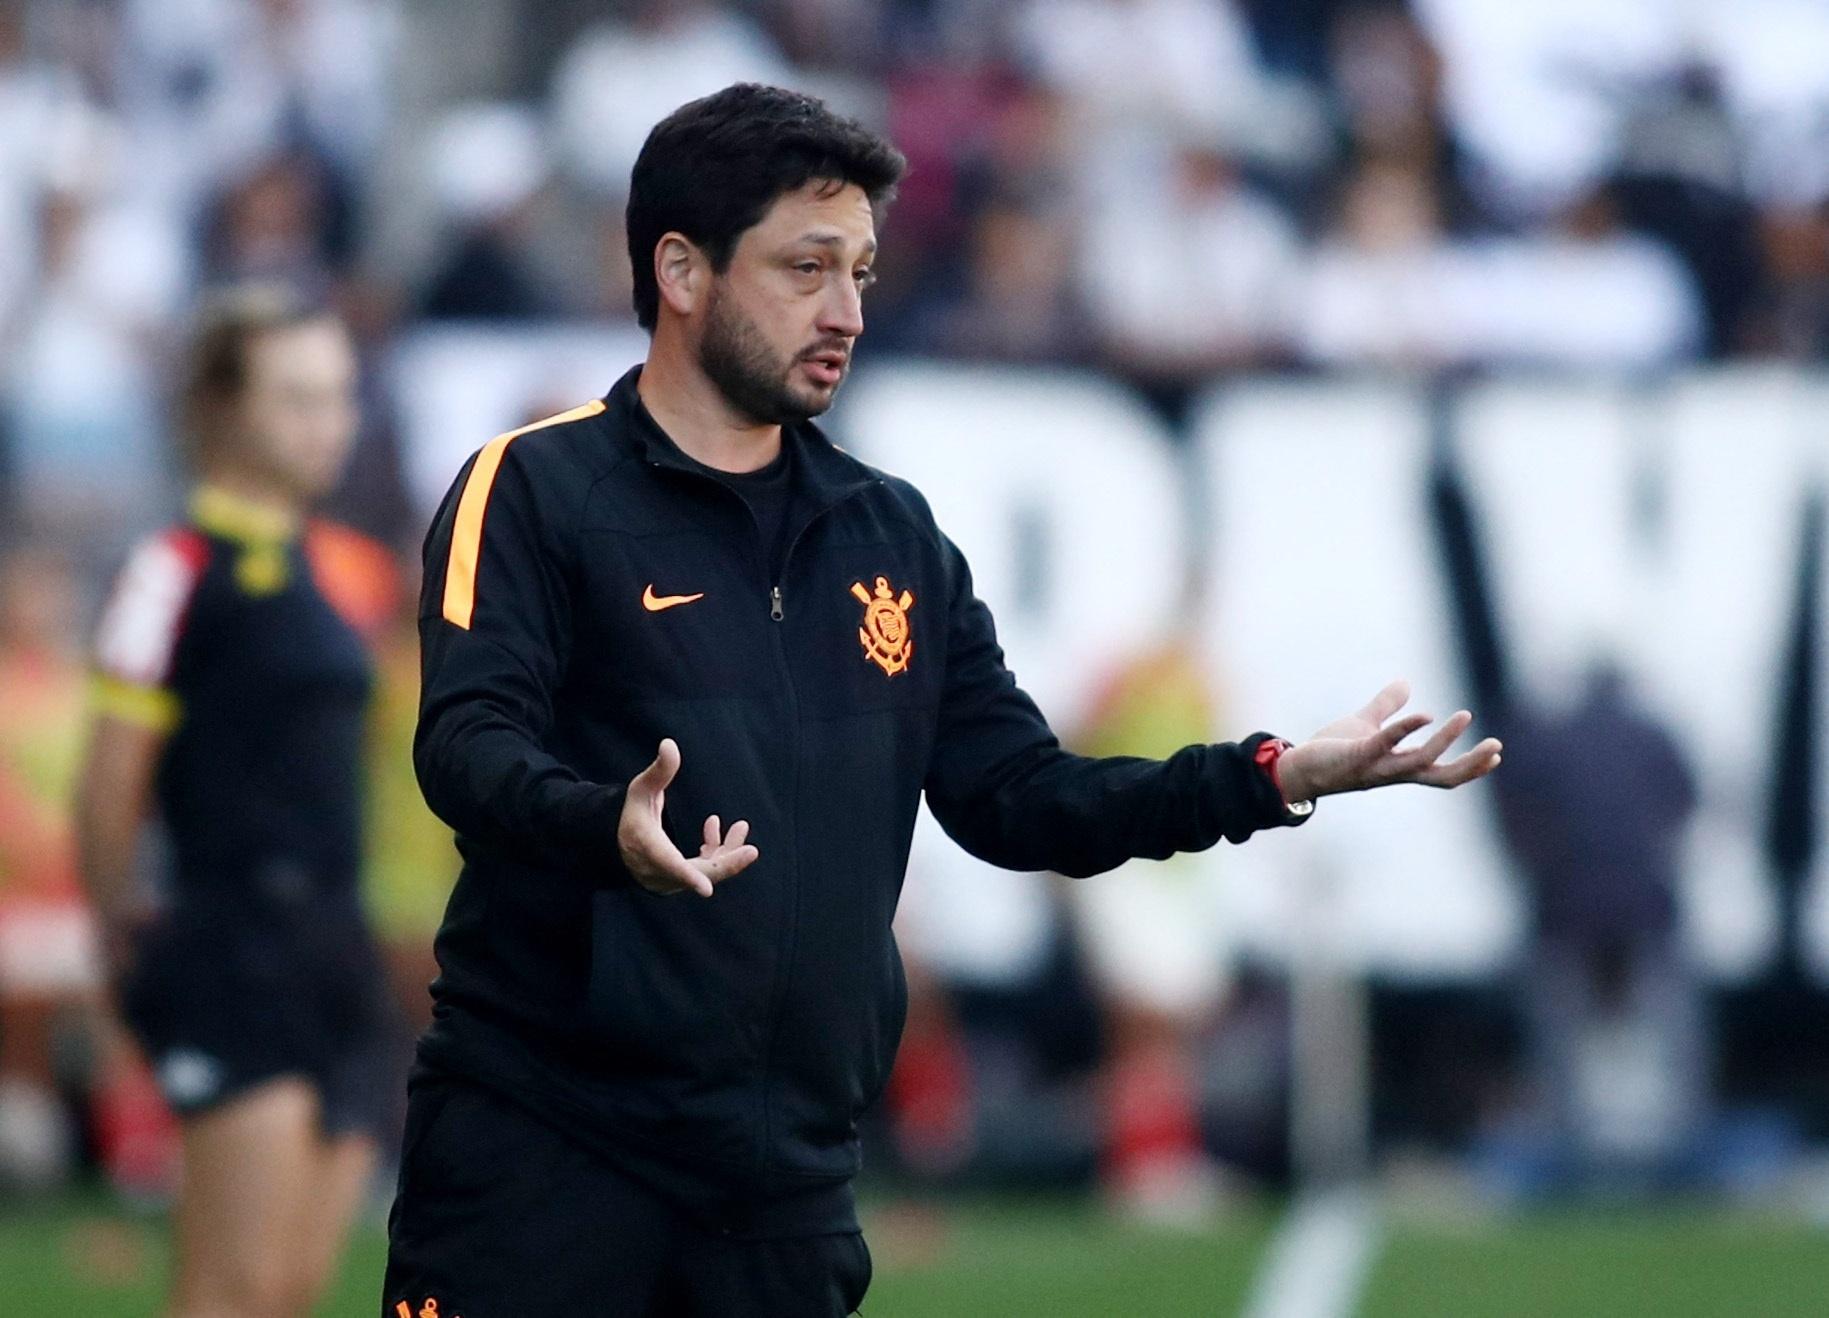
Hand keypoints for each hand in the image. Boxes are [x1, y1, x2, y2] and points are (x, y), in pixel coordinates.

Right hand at [618, 738, 759, 896]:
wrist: (617, 844)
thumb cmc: (631, 814)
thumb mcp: (640, 790)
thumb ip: (658, 771)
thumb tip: (669, 744)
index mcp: (649, 850)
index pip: (669, 867)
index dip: (689, 878)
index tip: (706, 889)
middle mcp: (660, 871)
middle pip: (698, 874)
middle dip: (727, 863)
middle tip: (750, 850)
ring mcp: (672, 879)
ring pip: (706, 872)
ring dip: (727, 853)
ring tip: (740, 826)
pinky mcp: (680, 879)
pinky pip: (704, 870)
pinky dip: (715, 853)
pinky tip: (715, 827)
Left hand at [1275, 679, 1501, 804]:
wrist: (1297, 769)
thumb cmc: (1331, 752)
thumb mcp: (1366, 725)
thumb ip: (1387, 707)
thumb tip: (1407, 684)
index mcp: (1400, 767)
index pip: (1442, 772)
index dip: (1470, 767)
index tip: (1496, 754)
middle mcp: (1393, 773)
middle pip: (1442, 777)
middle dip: (1471, 765)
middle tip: (1497, 747)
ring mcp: (1377, 767)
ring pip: (1421, 761)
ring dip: (1445, 740)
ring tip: (1466, 715)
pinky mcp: (1358, 756)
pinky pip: (1386, 744)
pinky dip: (1407, 729)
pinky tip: (1425, 714)